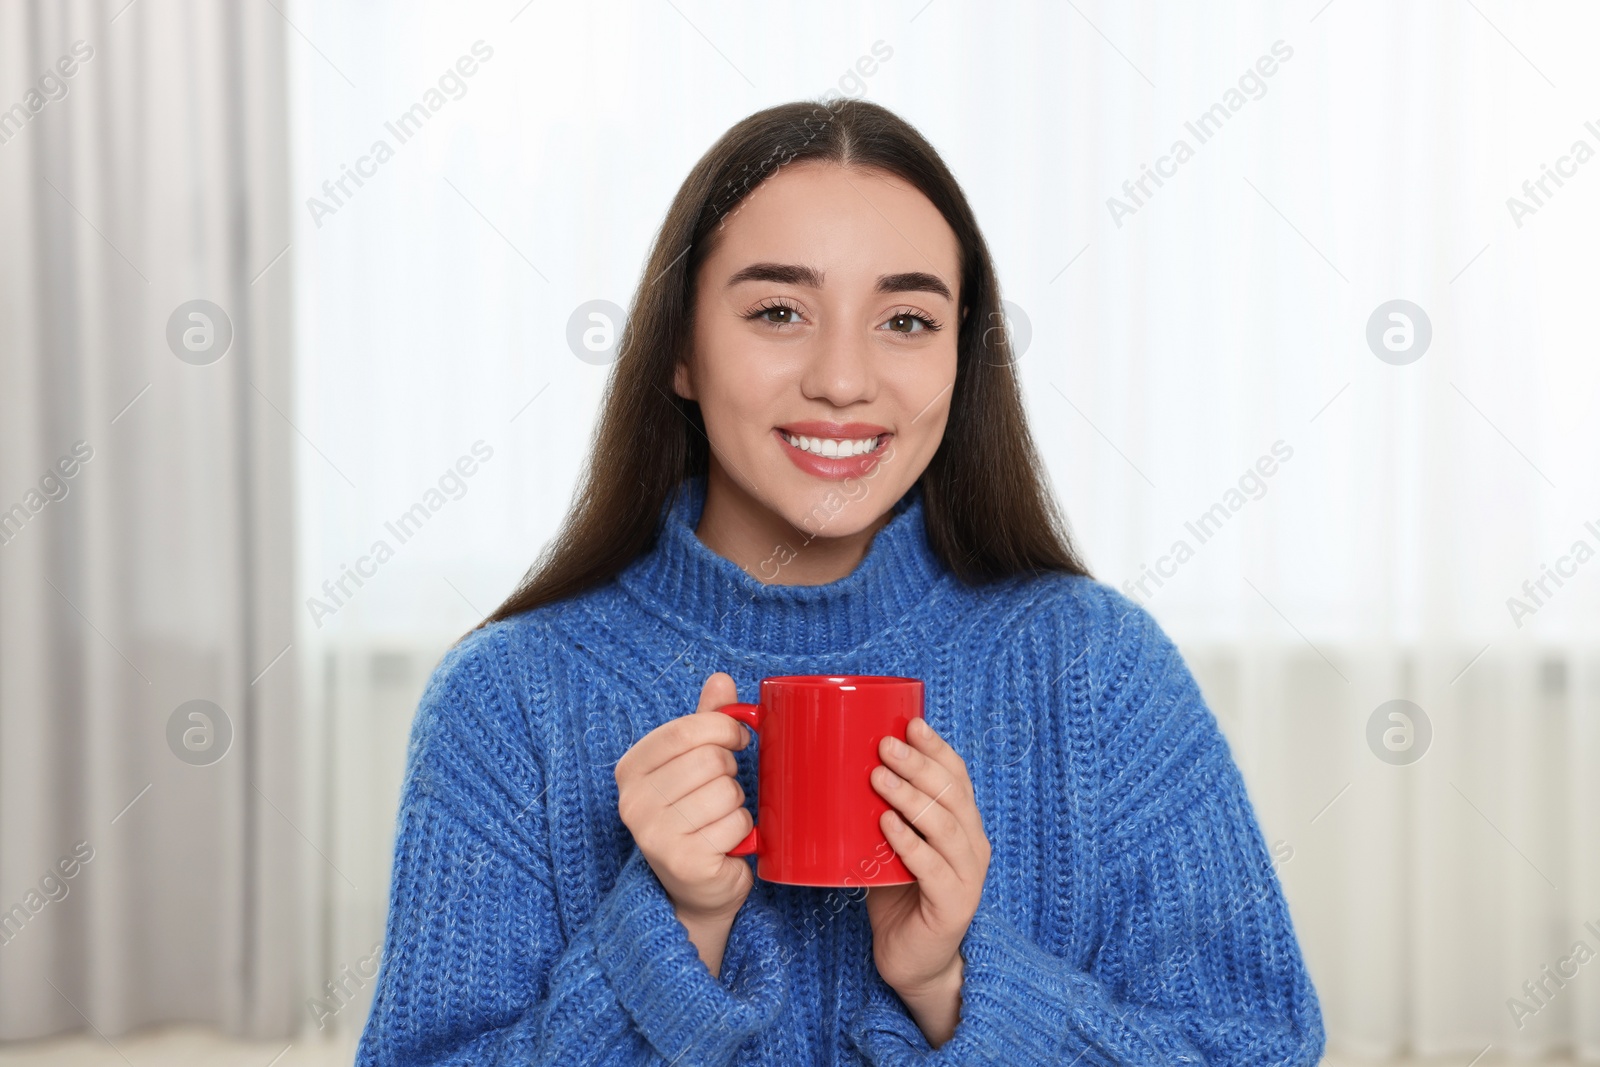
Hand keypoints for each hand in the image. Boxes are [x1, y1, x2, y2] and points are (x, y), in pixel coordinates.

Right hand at [614, 672, 755, 922]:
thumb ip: (705, 721)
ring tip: (720, 820)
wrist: (697, 887)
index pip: (685, 729)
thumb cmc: (696, 816)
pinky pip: (736, 825)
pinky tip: (725, 844)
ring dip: (738, 805)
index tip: (737, 738)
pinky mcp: (683, 862)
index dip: (723, 728)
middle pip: (710, 759)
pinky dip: (743, 833)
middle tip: (722, 791)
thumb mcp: (695, 762)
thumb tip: (720, 679)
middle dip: (731, 773)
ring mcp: (655, 835)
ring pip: (727, 792)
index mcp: (631, 769)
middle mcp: (633, 802)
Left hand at [864, 717, 989, 1000]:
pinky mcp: (954, 905)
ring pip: (946, 826)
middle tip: (885, 745)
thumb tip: (835, 771)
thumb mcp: (889, 845)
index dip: (937, 748)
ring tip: (878, 777)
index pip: (957, 776)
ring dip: (911, 798)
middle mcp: (973, 844)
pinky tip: (887, 826)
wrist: (913, 961)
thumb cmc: (897, 895)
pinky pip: (932, 868)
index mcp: (962, 824)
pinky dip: (909, 844)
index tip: (911, 723)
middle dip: (919, 765)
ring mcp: (968, 875)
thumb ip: (878, 813)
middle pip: (952, 794)